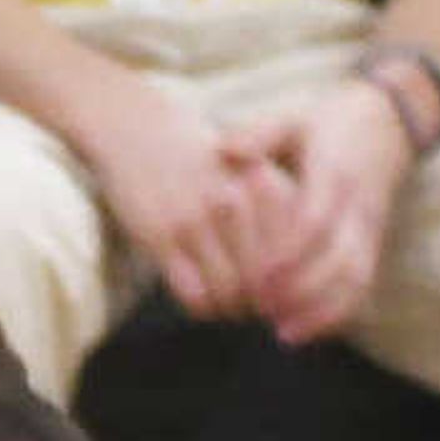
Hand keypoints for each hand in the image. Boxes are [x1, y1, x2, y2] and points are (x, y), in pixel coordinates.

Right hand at [76, 81, 292, 321]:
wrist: (138, 131)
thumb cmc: (204, 163)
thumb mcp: (252, 174)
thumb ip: (281, 213)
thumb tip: (301, 279)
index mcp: (266, 186)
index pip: (296, 258)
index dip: (291, 284)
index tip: (279, 289)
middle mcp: (235, 202)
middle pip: (266, 282)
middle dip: (261, 303)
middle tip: (251, 306)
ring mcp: (196, 219)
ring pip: (230, 294)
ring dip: (230, 309)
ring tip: (226, 305)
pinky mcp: (161, 236)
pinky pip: (194, 296)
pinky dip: (203, 308)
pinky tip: (199, 298)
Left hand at [223, 79, 415, 344]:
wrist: (390, 122)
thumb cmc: (331, 121)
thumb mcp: (294, 119)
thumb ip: (259, 135)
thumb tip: (224, 152)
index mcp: (333, 175)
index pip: (314, 222)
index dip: (288, 254)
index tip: (260, 280)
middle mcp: (357, 207)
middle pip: (339, 260)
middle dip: (303, 292)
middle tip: (264, 312)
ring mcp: (370, 228)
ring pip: (357, 279)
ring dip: (323, 311)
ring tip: (284, 333)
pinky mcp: (375, 243)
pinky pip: (364, 284)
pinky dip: (340, 312)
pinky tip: (308, 329)